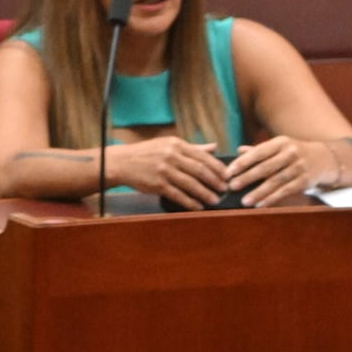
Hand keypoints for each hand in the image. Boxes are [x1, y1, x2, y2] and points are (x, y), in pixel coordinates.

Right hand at [104, 135, 227, 209]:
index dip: (218, 167)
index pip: (203, 156)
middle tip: (226, 189)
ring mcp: (164, 171)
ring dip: (205, 194)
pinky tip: (198, 207)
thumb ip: (193, 148)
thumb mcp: (169, 145)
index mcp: (176, 144)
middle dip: (215, 181)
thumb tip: (214, 148)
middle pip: (200, 170)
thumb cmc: (148, 153)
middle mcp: (171, 156)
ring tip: (216, 200)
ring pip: (191, 184)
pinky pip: (178, 195)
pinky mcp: (157, 184)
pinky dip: (190, 202)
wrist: (122, 162)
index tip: (228, 175)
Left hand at [226, 135, 336, 207]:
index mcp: (281, 142)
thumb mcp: (280, 147)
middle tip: (231, 186)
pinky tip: (261, 204)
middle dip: (247, 178)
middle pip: (265, 167)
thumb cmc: (295, 153)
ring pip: (275, 181)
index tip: (228, 172)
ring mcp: (299, 167)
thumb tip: (238, 151)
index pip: (259, 152)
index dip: (243, 162)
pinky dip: (273, 198)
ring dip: (259, 192)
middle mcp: (291, 153)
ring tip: (244, 201)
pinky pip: (286, 191)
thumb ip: (260, 150)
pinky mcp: (306, 181)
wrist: (324, 159)